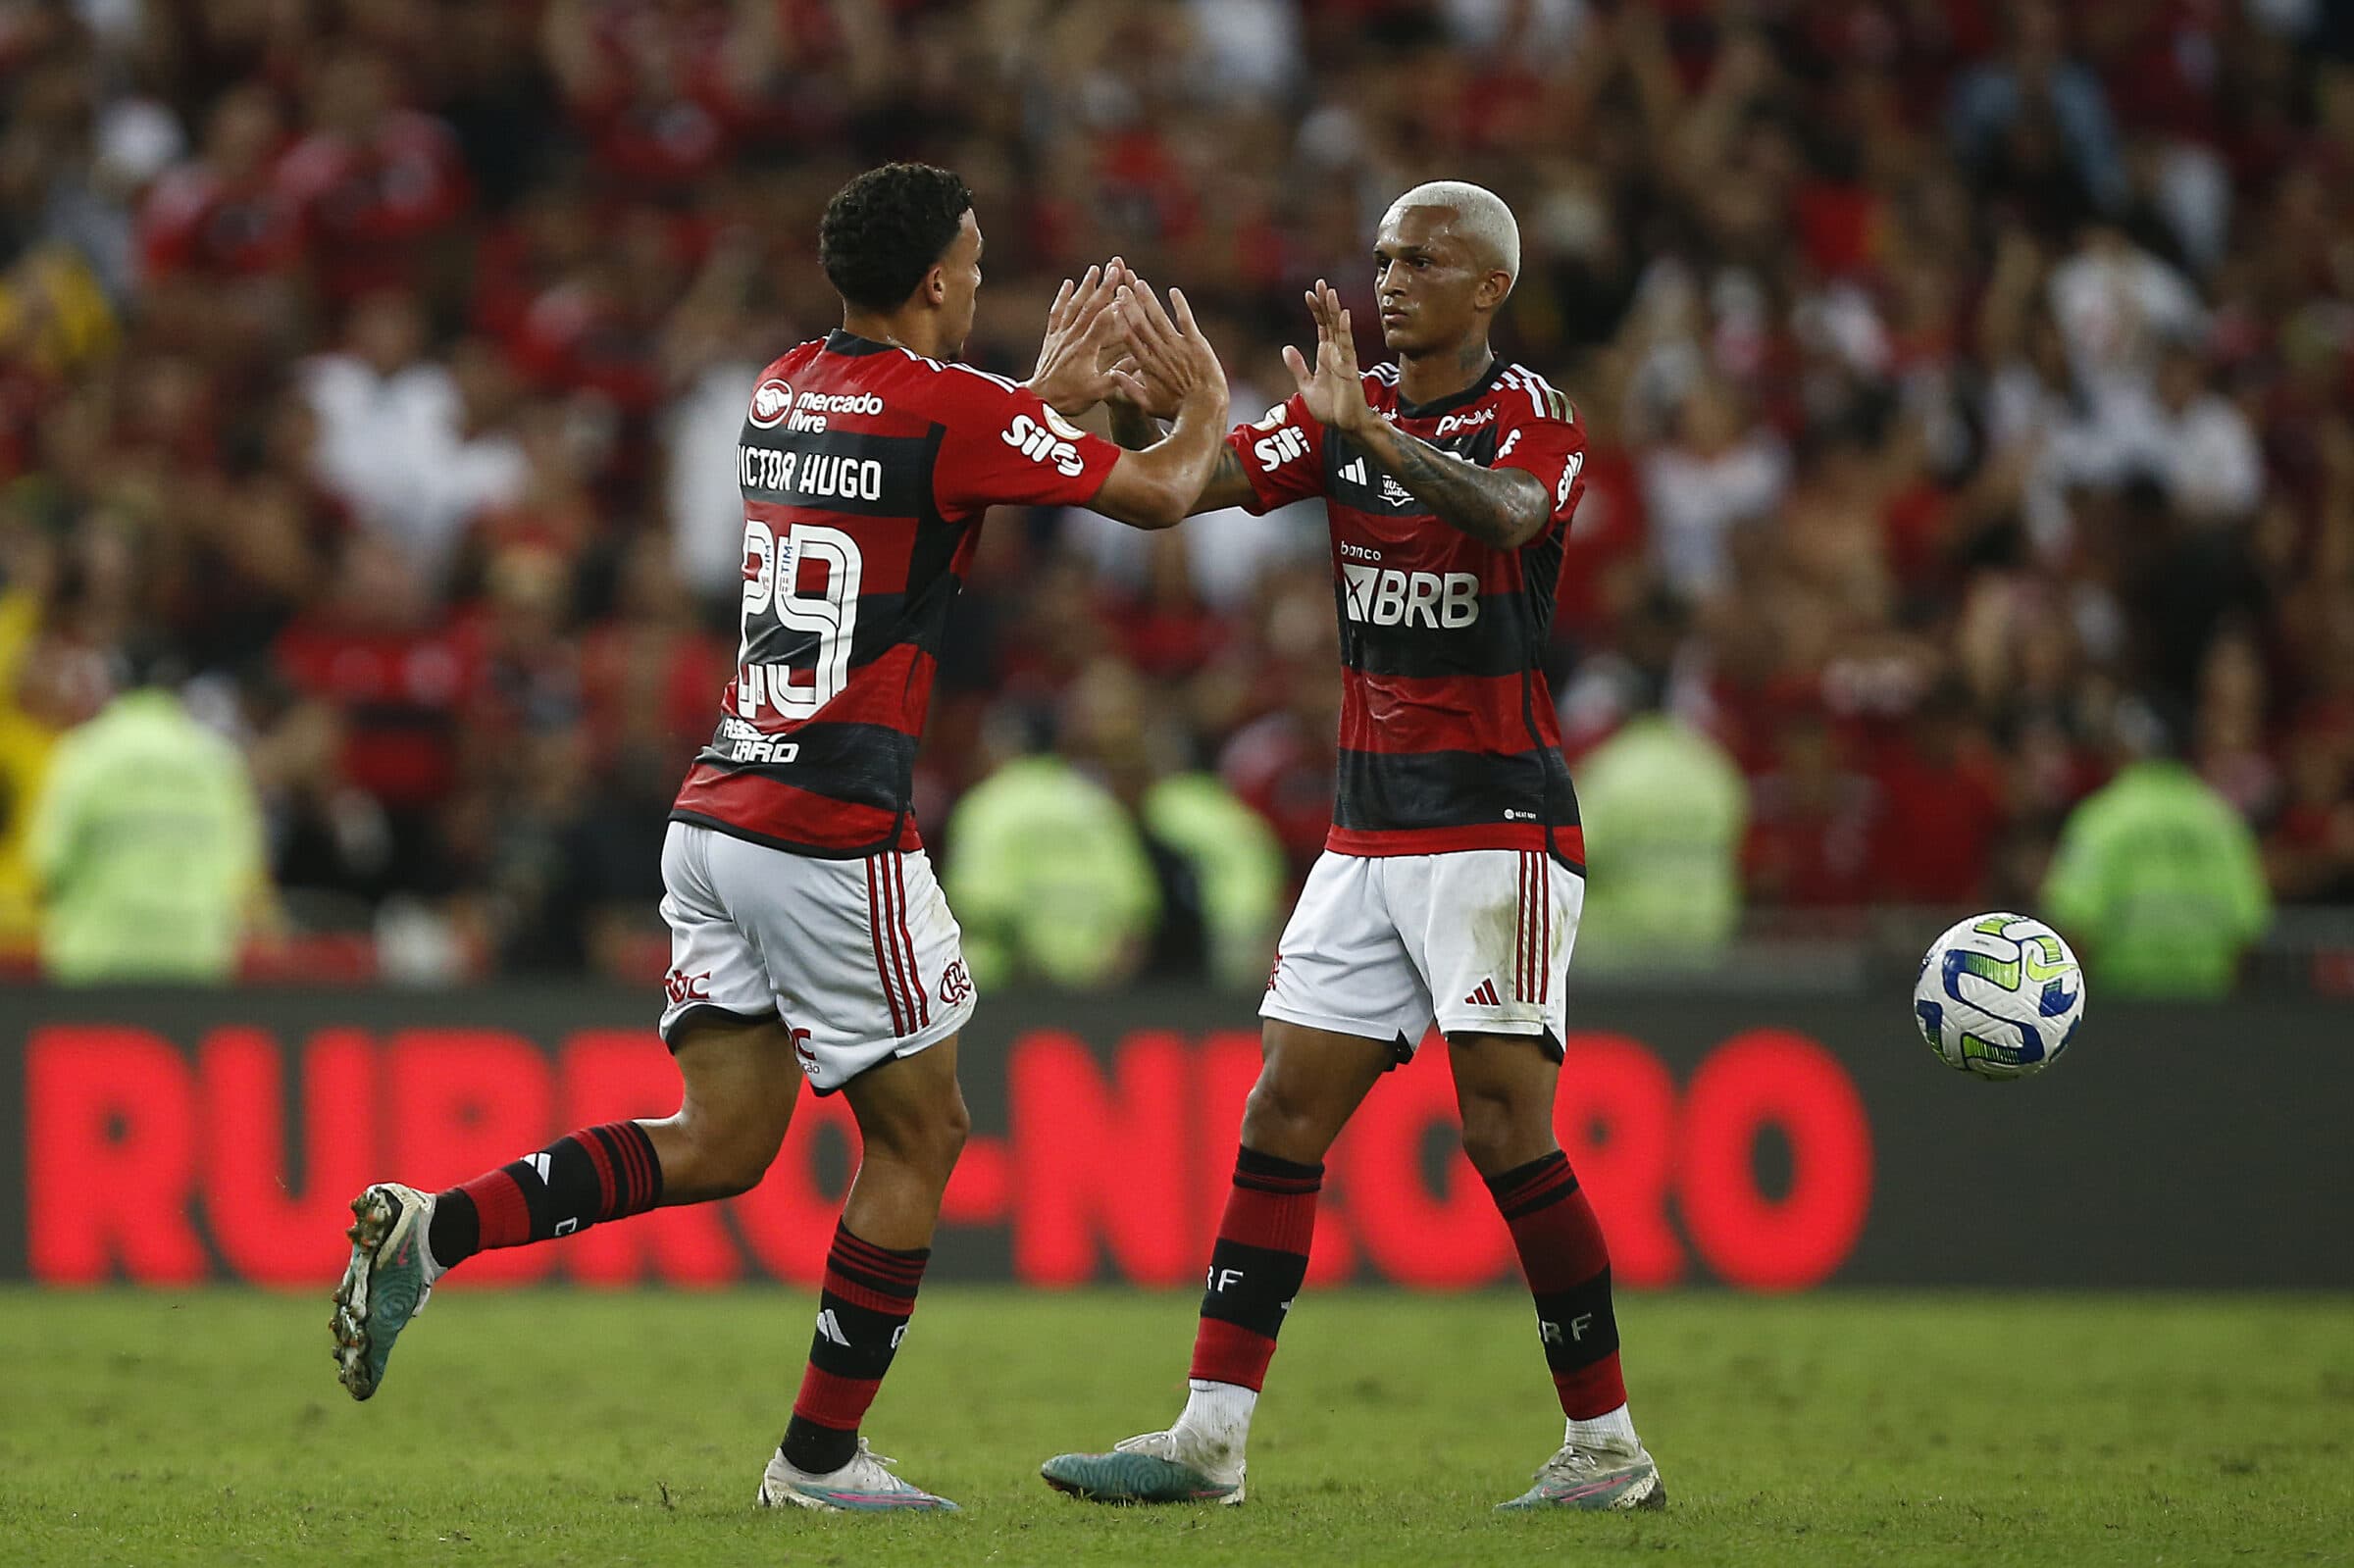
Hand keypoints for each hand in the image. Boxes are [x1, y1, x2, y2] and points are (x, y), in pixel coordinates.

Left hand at [1026, 263, 1129, 416]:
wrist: (1038, 400)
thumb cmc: (1069, 399)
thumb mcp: (1096, 393)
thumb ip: (1116, 377)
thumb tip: (1137, 362)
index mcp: (1086, 349)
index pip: (1102, 321)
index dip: (1115, 303)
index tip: (1127, 288)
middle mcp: (1072, 337)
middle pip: (1089, 307)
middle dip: (1104, 287)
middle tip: (1115, 268)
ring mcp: (1060, 336)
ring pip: (1073, 305)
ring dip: (1085, 286)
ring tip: (1095, 269)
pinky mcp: (1051, 338)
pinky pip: (1056, 314)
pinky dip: (1062, 298)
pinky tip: (1068, 284)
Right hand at [1118, 276, 1227, 423]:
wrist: (1204, 409)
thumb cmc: (1175, 410)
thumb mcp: (1147, 405)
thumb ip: (1129, 389)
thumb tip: (1113, 374)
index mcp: (1147, 365)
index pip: (1129, 338)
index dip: (1120, 320)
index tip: (1112, 306)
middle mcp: (1160, 351)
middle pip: (1141, 323)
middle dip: (1130, 304)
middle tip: (1121, 286)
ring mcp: (1178, 346)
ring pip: (1159, 318)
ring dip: (1148, 299)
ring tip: (1139, 283)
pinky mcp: (1196, 343)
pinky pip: (1186, 319)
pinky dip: (1179, 305)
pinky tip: (1173, 291)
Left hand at [1283, 279, 1371, 433]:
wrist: (1345, 426)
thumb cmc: (1331, 409)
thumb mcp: (1306, 386)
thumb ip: (1298, 367)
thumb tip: (1286, 348)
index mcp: (1326, 356)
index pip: (1321, 327)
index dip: (1315, 310)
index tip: (1309, 293)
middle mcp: (1336, 354)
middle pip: (1330, 322)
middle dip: (1325, 303)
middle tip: (1320, 282)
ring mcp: (1344, 359)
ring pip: (1339, 330)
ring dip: (1334, 311)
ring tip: (1330, 292)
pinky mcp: (1350, 369)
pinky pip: (1347, 347)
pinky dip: (1344, 331)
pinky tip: (1342, 315)